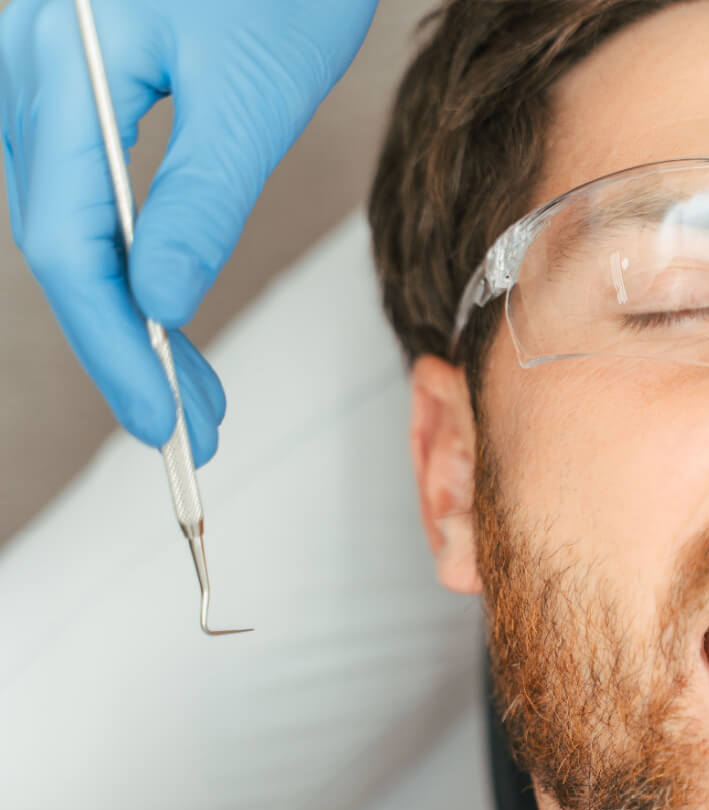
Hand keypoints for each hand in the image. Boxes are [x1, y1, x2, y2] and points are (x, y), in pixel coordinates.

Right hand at [2, 0, 377, 460]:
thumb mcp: (252, 94)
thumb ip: (198, 202)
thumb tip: (155, 306)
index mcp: (55, 67)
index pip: (68, 244)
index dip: (114, 346)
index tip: (165, 421)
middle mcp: (26, 62)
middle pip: (60, 232)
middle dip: (127, 337)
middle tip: (196, 415)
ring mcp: (43, 60)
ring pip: (69, 207)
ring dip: (126, 297)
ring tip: (190, 373)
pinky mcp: (75, 60)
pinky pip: (82, 167)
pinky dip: (125, 239)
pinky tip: (161, 288)